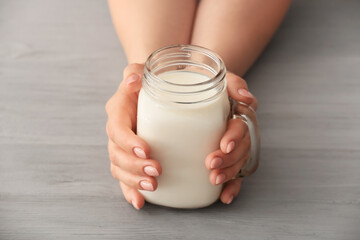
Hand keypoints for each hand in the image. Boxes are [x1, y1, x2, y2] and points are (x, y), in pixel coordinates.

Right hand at [105, 63, 161, 209]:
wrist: (149, 91)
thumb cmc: (148, 81)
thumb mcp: (142, 71)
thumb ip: (136, 72)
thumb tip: (134, 80)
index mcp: (118, 111)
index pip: (117, 128)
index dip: (128, 141)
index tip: (146, 149)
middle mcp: (117, 131)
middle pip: (116, 153)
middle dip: (134, 165)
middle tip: (156, 170)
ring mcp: (121, 147)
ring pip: (119, 168)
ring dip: (133, 180)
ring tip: (153, 185)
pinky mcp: (130, 158)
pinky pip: (125, 178)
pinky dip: (130, 191)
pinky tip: (141, 202)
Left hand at [204, 72, 257, 204]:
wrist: (190, 85)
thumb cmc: (202, 80)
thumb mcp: (216, 76)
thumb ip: (232, 82)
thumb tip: (247, 98)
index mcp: (237, 112)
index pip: (242, 125)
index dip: (236, 136)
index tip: (224, 144)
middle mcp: (237, 130)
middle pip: (242, 148)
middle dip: (230, 159)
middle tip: (212, 164)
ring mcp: (231, 145)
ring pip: (238, 163)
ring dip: (229, 173)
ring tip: (214, 179)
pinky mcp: (224, 157)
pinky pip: (233, 175)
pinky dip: (231, 187)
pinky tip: (223, 197)